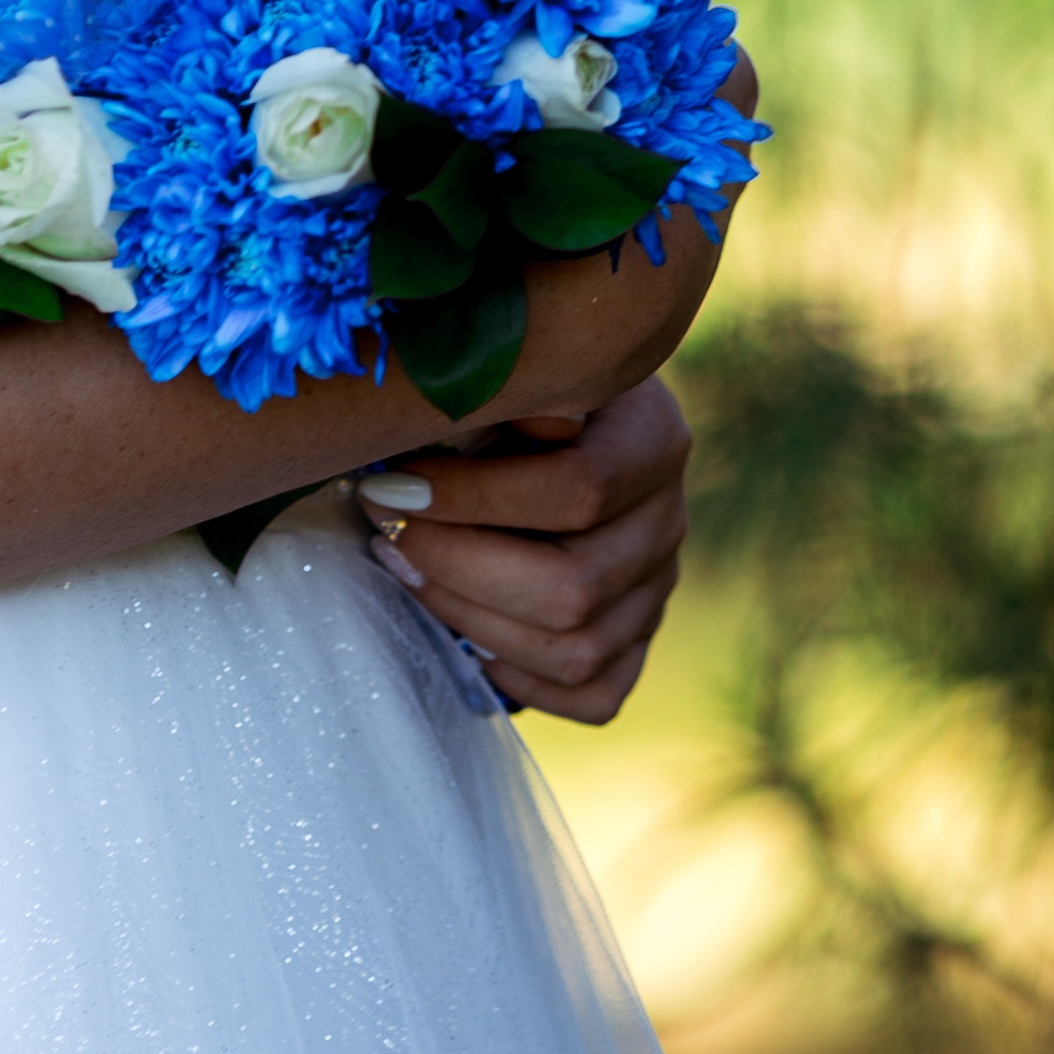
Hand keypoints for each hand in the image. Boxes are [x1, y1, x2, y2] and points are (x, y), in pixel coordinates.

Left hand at [353, 375, 692, 722]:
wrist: (575, 412)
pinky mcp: (638, 639)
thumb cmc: (526, 381)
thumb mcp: (521, 360)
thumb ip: (502, 387)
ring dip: (471, 620)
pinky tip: (467, 636)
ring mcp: (659, 589)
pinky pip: (595, 693)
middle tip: (385, 533)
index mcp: (653, 439)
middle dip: (458, 567)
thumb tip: (463, 410)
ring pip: (579, 650)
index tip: (390, 484)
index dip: (476, 498)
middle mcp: (669, 521)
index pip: (580, 490)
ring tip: (405, 569)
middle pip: (576, 587)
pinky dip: (525, 678)